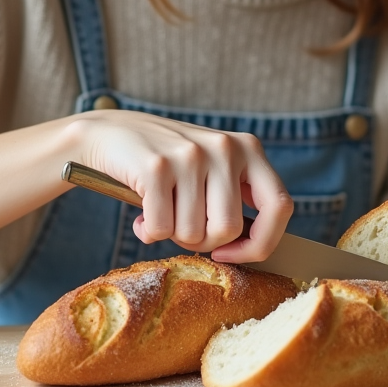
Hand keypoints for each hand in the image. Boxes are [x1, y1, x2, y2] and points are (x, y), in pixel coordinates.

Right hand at [67, 110, 293, 262]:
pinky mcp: (156, 167)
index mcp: (248, 148)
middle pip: (229, 229)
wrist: (107, 134)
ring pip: (193, 233)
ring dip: (171, 234)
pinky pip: (161, 229)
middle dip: (202, 241)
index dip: (260, 242)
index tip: (230, 252)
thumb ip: (236, 198)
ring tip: (159, 210)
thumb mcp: (212, 168)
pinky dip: (148, 232)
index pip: (280, 207)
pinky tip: (141, 212)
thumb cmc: (166, 164)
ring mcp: (190, 155)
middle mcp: (225, 147)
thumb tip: (256, 250)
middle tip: (181, 224)